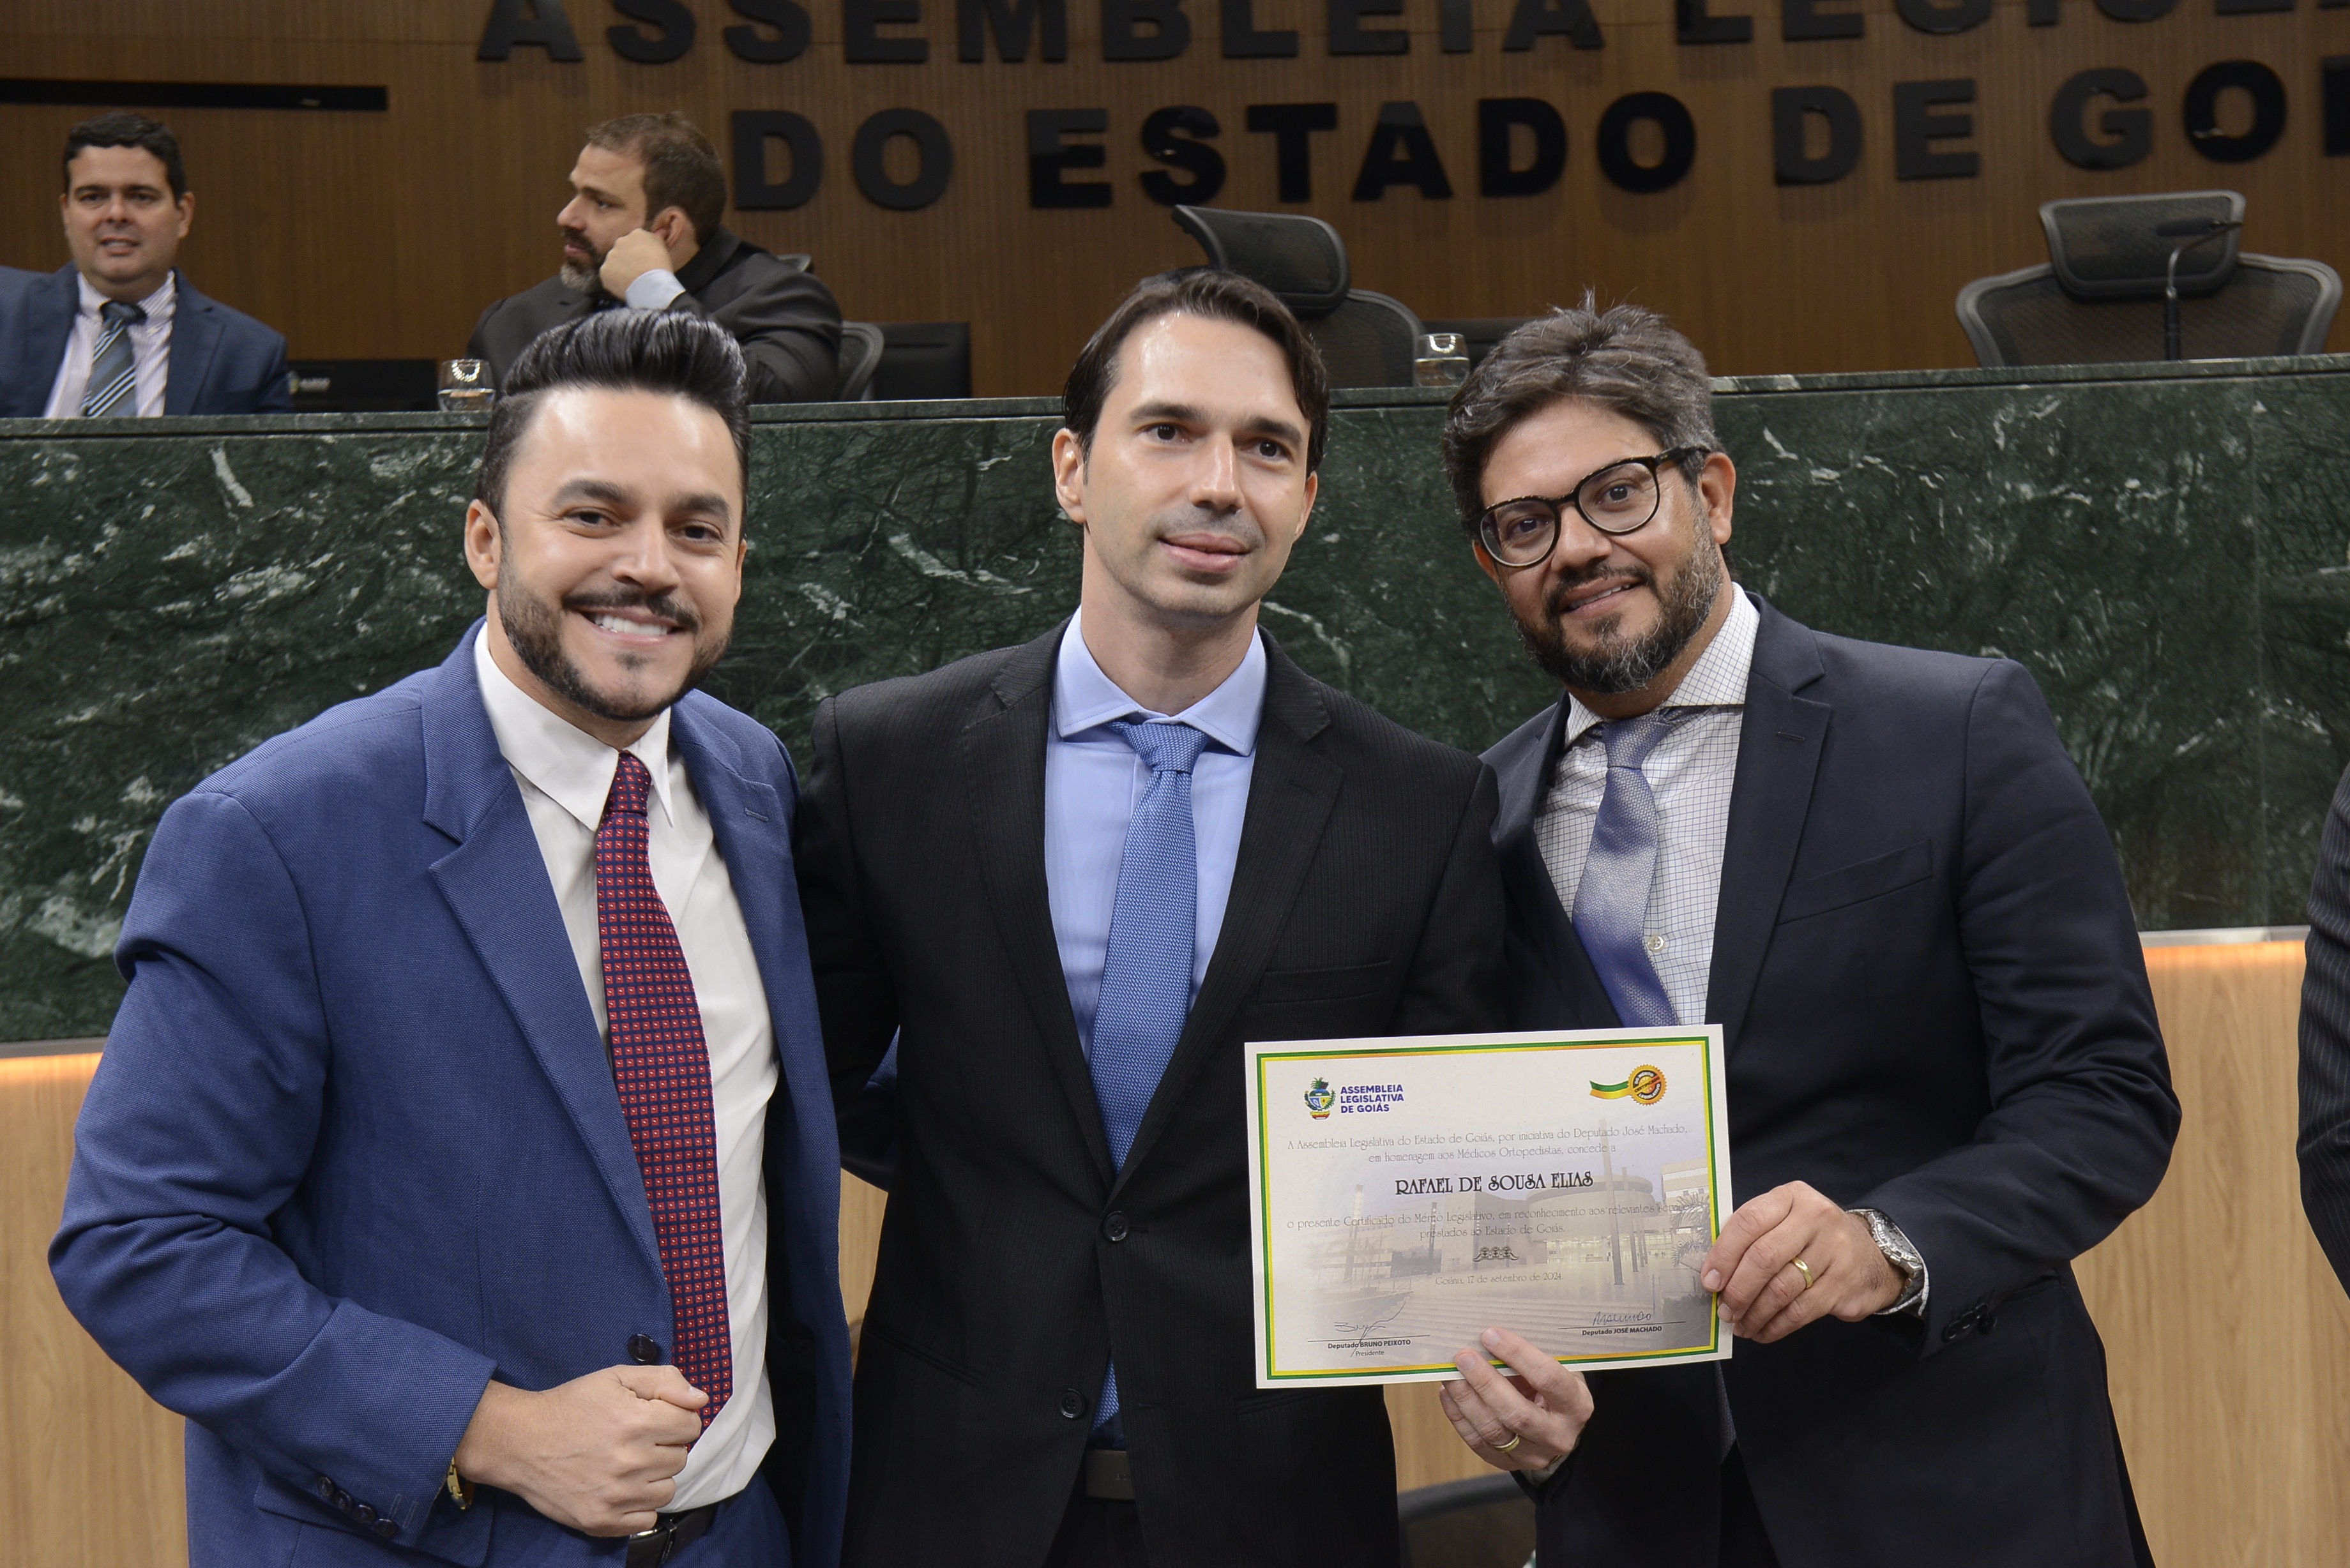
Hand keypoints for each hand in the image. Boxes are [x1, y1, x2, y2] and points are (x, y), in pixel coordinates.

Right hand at [452, 1365, 706, 1535]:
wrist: (521, 1441)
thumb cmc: (571, 1405)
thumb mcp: (616, 1377)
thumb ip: (664, 1381)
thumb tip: (701, 1400)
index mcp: (637, 1421)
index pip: (691, 1425)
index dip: (676, 1417)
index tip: (655, 1417)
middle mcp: (630, 1462)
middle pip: (681, 1457)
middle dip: (664, 1445)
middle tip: (635, 1439)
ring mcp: (616, 1496)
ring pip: (668, 1489)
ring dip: (655, 1476)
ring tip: (628, 1463)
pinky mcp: (601, 1521)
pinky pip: (648, 1519)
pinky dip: (640, 1505)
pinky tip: (621, 1488)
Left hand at [599, 228, 674, 298]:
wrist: (651, 285)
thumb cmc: (660, 267)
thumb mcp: (664, 249)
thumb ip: (658, 238)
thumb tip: (660, 232)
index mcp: (637, 234)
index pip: (636, 240)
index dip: (641, 251)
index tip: (645, 260)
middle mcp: (621, 241)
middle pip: (623, 249)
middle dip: (628, 258)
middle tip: (638, 270)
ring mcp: (610, 256)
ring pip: (614, 262)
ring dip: (620, 268)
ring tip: (631, 279)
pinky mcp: (604, 270)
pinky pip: (608, 275)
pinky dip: (614, 280)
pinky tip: (624, 286)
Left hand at [1439, 1326, 1592, 1472]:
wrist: (1557, 1422)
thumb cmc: (1553, 1385)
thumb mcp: (1557, 1366)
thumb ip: (1529, 1356)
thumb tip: (1487, 1337)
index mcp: (1577, 1405)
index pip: (1548, 1378)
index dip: (1518, 1354)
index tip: (1490, 1335)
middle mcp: (1559, 1435)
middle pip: (1517, 1413)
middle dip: (1485, 1382)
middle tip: (1463, 1357)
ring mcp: (1535, 1455)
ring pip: (1494, 1431)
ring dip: (1466, 1399)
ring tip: (1450, 1374)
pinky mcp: (1510, 1464)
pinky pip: (1479, 1443)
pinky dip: (1459, 1417)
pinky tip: (1448, 1394)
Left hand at [1701, 1182, 1901, 1343]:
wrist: (1871, 1256)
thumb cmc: (1812, 1238)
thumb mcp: (1785, 1220)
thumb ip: (1752, 1236)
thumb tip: (1713, 1272)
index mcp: (1791, 1197)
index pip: (1749, 1221)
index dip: (1723, 1254)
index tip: (1709, 1281)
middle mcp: (1816, 1218)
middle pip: (1764, 1257)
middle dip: (1737, 1289)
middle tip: (1724, 1310)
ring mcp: (1834, 1251)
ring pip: (1781, 1288)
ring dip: (1754, 1313)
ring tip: (1739, 1325)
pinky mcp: (1844, 1284)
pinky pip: (1800, 1310)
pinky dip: (1776, 1326)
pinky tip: (1762, 1332)